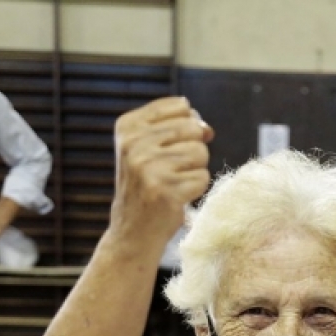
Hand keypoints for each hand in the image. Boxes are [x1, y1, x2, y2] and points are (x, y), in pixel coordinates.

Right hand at [111, 96, 213, 247]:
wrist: (132, 230)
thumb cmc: (147, 184)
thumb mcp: (149, 147)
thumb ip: (178, 128)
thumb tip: (207, 128)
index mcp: (128, 125)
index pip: (181, 106)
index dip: (188, 125)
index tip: (171, 145)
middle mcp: (134, 143)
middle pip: (193, 128)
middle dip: (192, 150)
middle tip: (172, 169)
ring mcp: (148, 167)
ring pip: (200, 153)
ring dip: (194, 170)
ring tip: (173, 183)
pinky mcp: (165, 190)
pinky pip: (203, 178)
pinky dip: (195, 189)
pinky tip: (175, 197)